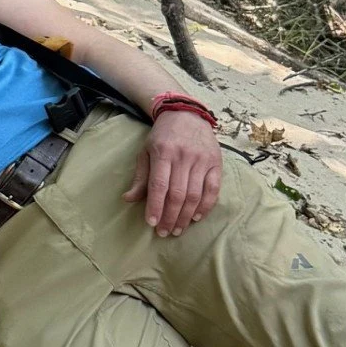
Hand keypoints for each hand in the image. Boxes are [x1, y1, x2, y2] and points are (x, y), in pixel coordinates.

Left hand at [125, 109, 221, 236]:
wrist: (186, 114)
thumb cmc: (162, 136)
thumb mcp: (146, 151)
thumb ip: (141, 177)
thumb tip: (128, 199)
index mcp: (163, 152)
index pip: (159, 185)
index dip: (155, 206)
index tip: (151, 224)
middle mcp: (184, 156)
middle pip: (178, 194)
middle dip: (170, 217)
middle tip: (164, 232)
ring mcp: (202, 160)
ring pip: (195, 194)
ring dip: (186, 216)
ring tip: (177, 229)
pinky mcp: (216, 163)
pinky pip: (213, 189)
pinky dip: (206, 206)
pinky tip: (197, 217)